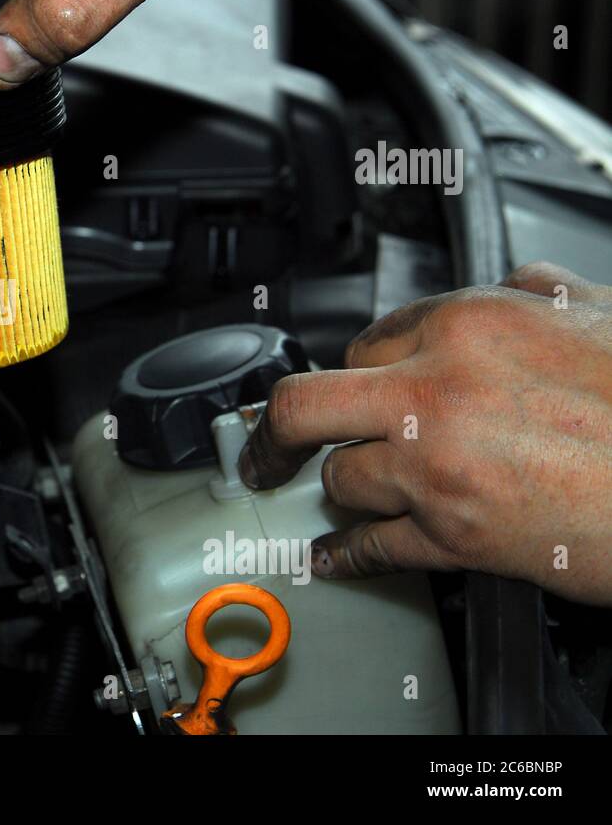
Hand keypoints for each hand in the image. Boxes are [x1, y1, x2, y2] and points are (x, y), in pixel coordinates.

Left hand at [238, 262, 611, 605]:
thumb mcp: (598, 314)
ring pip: (339, 478)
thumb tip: (502, 287)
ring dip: (341, 491)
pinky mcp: (454, 536)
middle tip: (266, 448)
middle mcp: (438, 389)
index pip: (366, 341)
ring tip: (342, 497)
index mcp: (470, 324)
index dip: (353, 371)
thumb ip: (534, 294)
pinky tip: (333, 556)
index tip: (336, 389)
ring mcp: (437, 466)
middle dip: (277, 430)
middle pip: (307, 403)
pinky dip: (345, 555)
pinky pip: (372, 547)